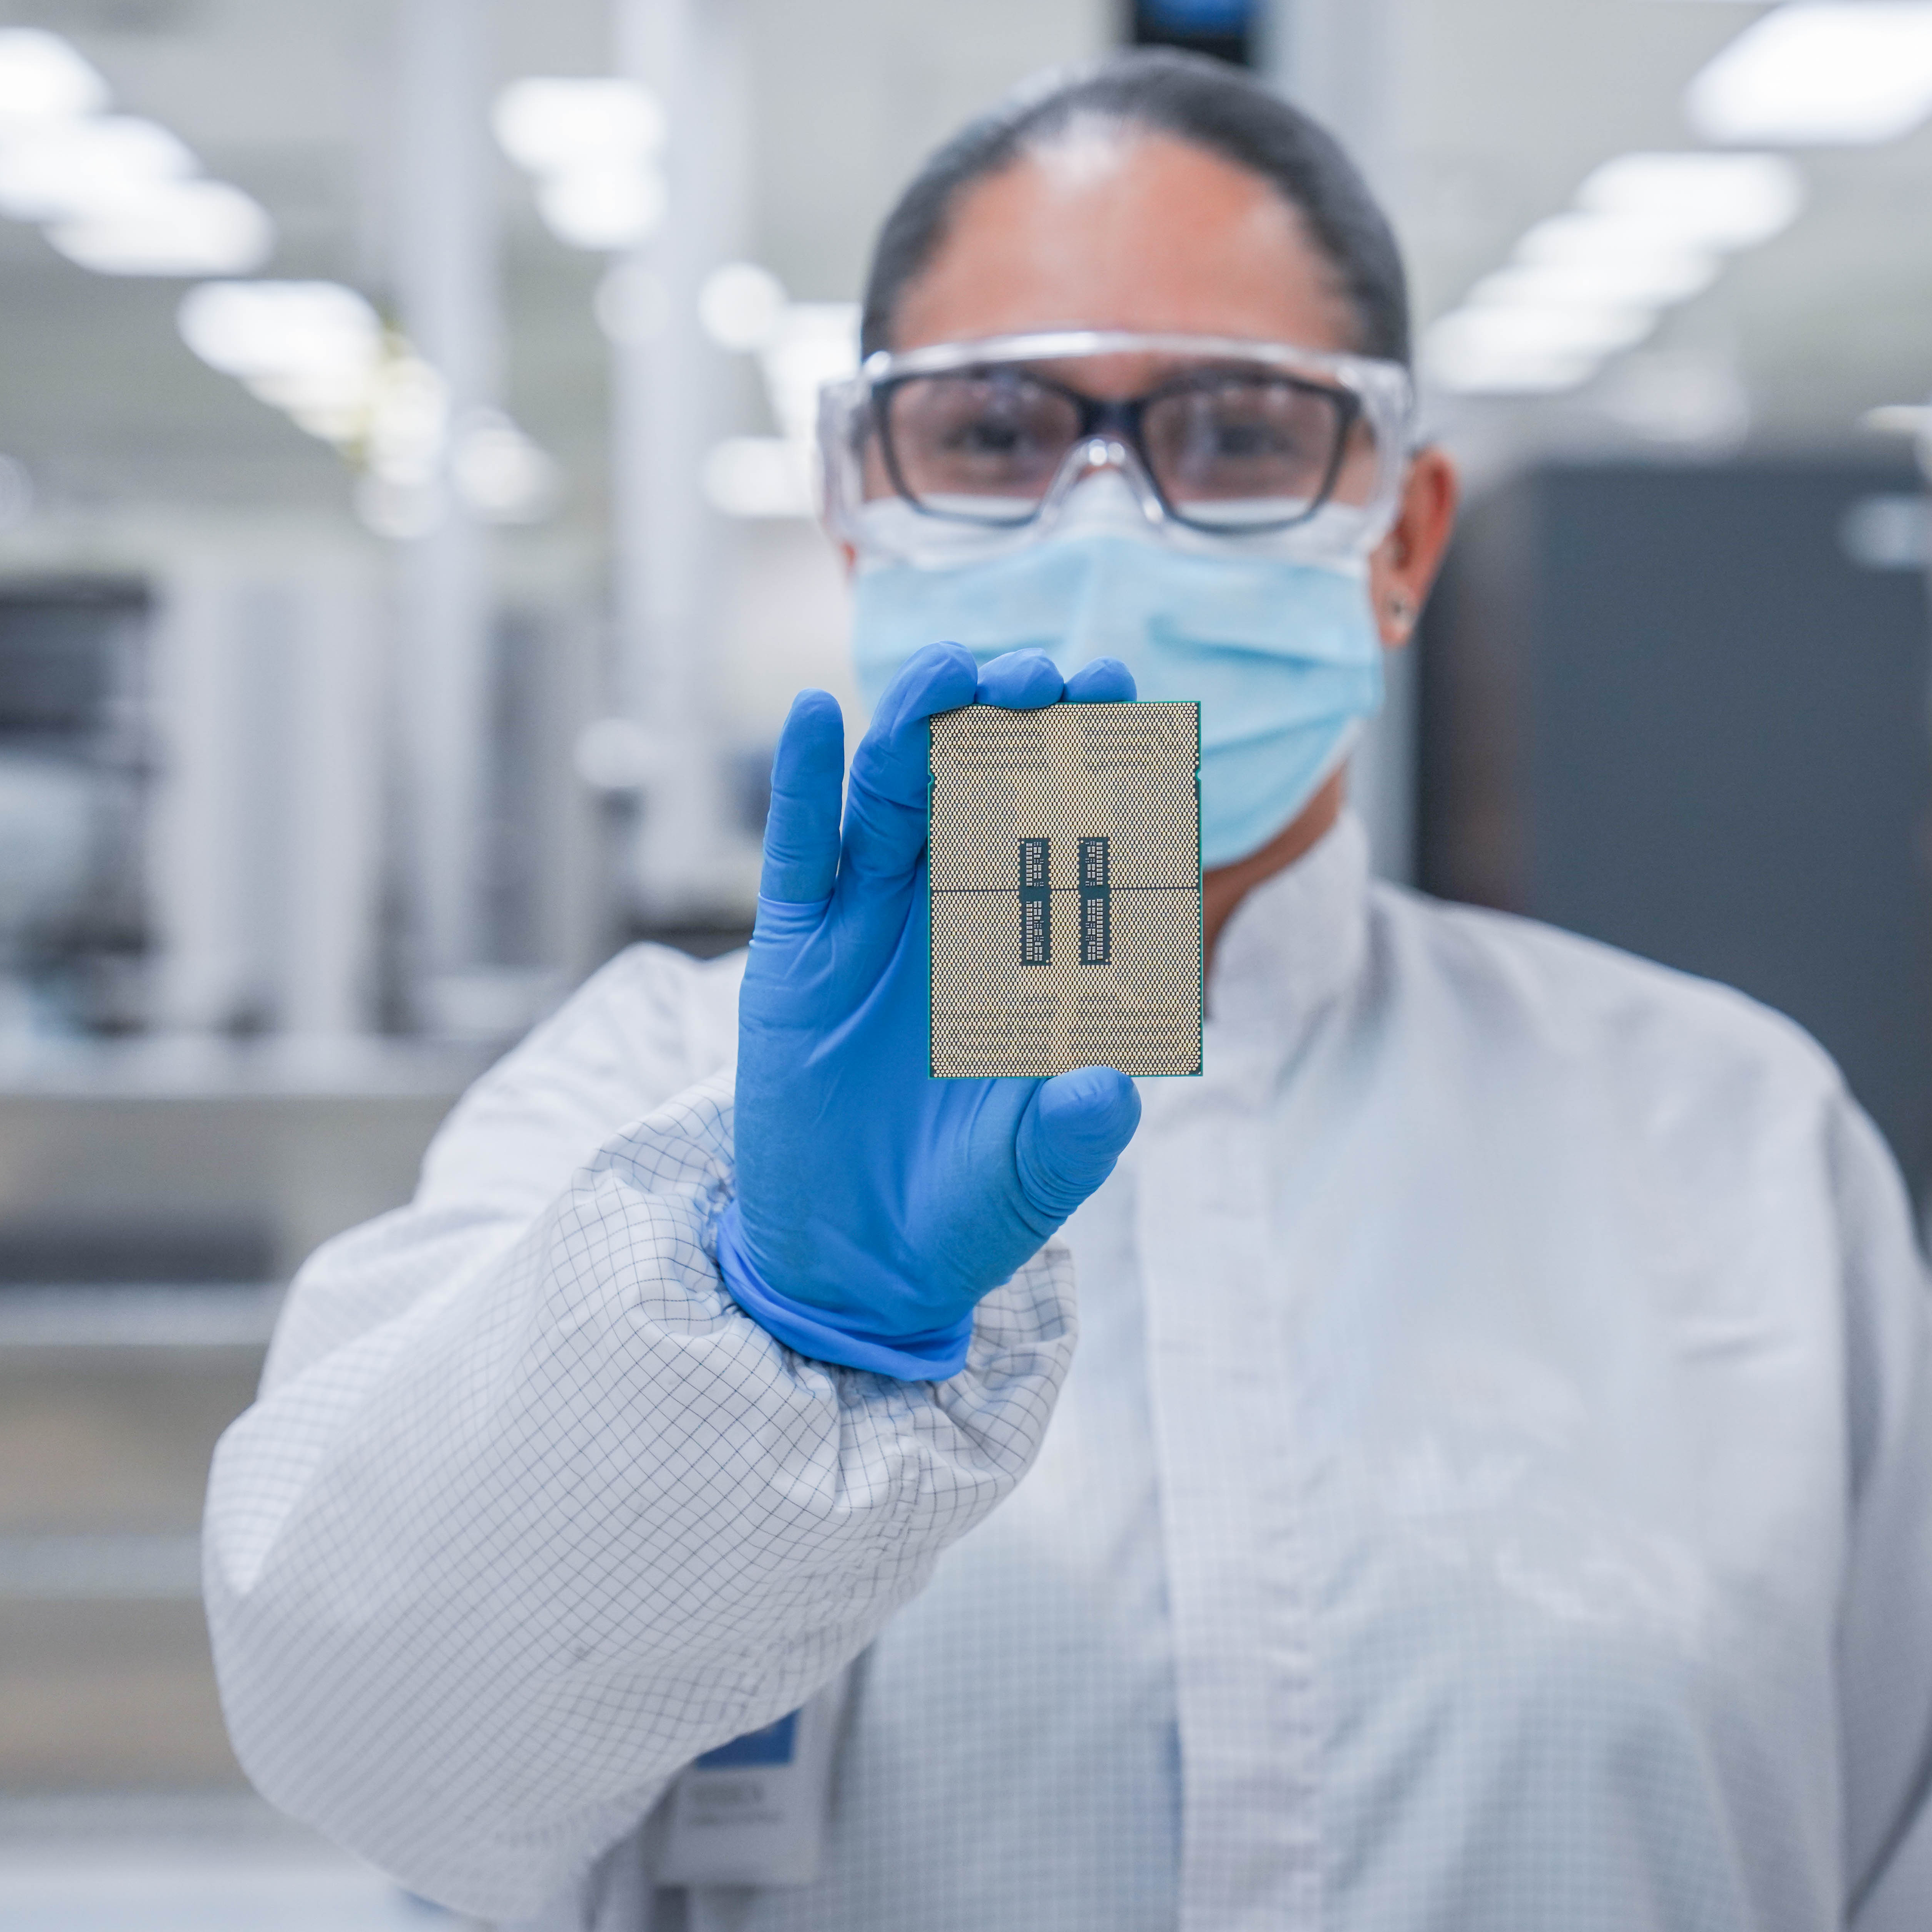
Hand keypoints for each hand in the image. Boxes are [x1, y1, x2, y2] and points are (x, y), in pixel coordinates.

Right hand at [718, 642, 1145, 1378]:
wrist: (857, 1262)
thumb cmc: (966, 1211)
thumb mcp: (1031, 1182)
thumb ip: (1074, 1136)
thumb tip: (1111, 1088)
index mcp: (1037, 957)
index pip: (1083, 843)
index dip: (1109, 773)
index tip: (1134, 704)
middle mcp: (960, 918)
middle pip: (994, 792)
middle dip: (1025, 725)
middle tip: (1054, 672)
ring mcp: (873, 923)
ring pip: (899, 796)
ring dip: (921, 726)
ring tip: (950, 669)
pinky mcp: (797, 947)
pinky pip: (800, 848)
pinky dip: (801, 782)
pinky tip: (811, 715)